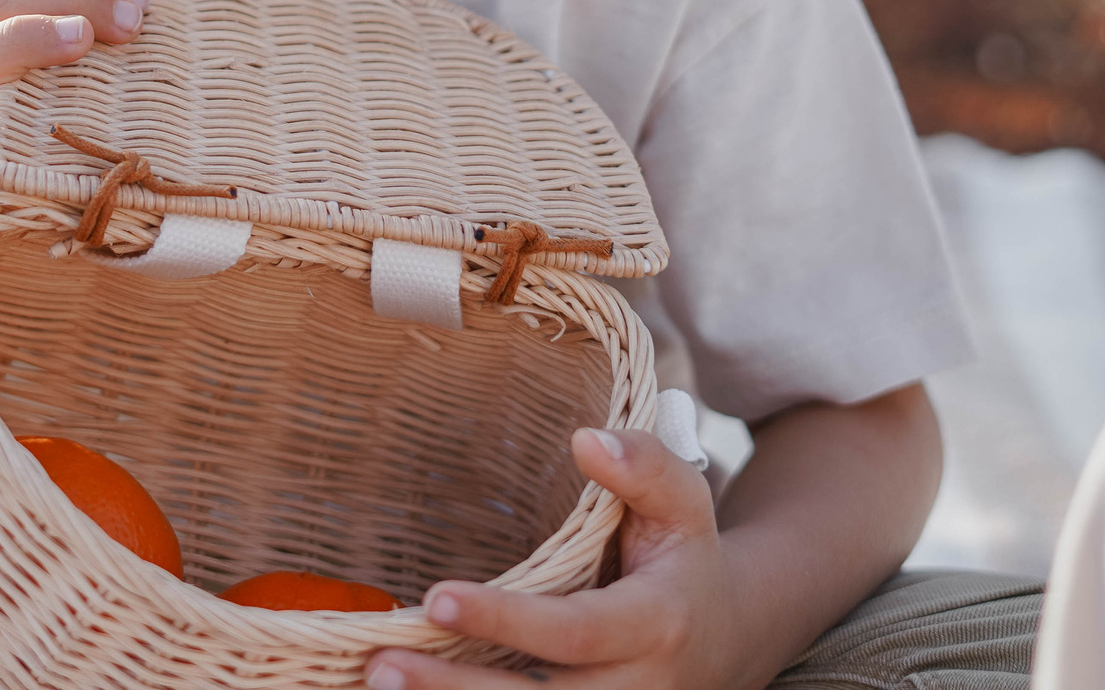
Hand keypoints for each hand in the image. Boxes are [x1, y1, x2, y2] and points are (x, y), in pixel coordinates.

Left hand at [366, 428, 735, 689]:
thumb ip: (644, 466)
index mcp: (655, 624)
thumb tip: (587, 440)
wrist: (727, 639)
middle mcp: (635, 688)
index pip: (574, 630)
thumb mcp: (684, 504)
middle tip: (383, 663)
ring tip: (377, 681)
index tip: (438, 597)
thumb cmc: (684, 560)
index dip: (505, 619)